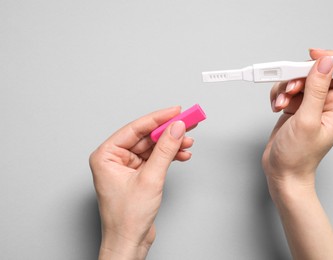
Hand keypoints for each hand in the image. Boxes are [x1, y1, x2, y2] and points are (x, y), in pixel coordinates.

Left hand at [89, 106, 194, 259]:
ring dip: (170, 145)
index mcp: (106, 155)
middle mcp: (114, 159)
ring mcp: (126, 167)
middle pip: (145, 137)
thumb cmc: (127, 218)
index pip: (135, 129)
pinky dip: (168, 156)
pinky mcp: (137, 175)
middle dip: (167, 132)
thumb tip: (176, 129)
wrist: (129, 242)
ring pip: (152, 147)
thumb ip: (165, 150)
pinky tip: (181, 154)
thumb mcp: (150, 179)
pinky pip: (154, 159)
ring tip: (188, 142)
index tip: (176, 111)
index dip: (158, 118)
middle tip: (187, 123)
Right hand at [261, 49, 332, 258]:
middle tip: (291, 87)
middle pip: (320, 72)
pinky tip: (277, 106)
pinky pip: (288, 88)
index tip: (313, 57)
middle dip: (301, 75)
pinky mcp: (297, 107)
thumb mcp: (308, 120)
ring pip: (301, 79)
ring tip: (282, 103)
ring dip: (286, 86)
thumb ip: (316, 90)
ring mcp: (312, 105)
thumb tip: (325, 63)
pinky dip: (279, 94)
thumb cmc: (298, 156)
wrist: (281, 172)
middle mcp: (329, 104)